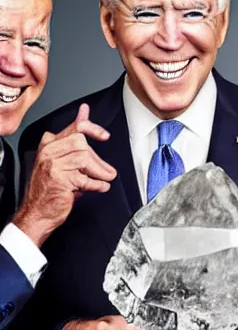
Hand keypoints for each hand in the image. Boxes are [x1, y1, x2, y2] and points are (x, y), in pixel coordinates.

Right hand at [13, 104, 116, 245]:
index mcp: (50, 144)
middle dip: (98, 159)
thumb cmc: (51, 188)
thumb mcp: (62, 162)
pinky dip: (97, 184)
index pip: (75, 128)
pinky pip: (85, 178)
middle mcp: (49, 152)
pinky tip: (101, 187)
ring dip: (100, 171)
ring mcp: (52, 165)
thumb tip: (85, 116)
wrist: (38, 212)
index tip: (104, 135)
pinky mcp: (59, 179)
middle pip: (81, 143)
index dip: (93, 128)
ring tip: (106, 178)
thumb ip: (74, 143)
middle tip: (107, 171)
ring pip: (84, 158)